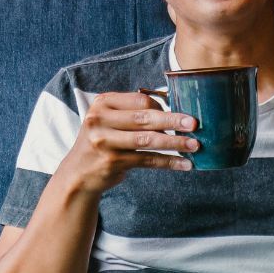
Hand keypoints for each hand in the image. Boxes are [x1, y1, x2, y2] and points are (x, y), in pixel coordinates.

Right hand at [58, 91, 198, 195]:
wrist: (78, 173)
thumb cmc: (103, 141)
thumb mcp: (109, 120)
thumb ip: (133, 112)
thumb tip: (174, 111)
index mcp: (102, 103)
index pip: (139, 100)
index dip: (162, 106)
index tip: (180, 113)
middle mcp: (100, 120)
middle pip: (145, 118)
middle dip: (173, 120)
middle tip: (195, 124)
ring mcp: (104, 142)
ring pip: (148, 140)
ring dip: (175, 143)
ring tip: (195, 145)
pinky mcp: (112, 162)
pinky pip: (147, 160)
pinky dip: (168, 162)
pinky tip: (185, 164)